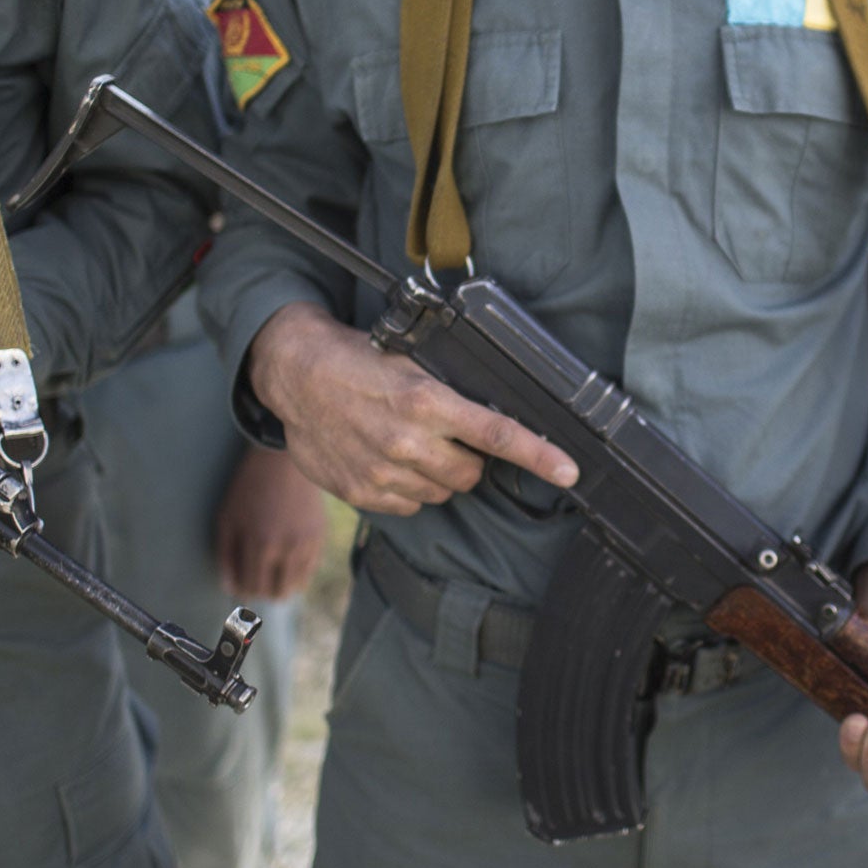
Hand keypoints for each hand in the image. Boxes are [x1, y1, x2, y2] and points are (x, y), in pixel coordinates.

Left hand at [216, 444, 329, 598]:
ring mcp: (307, 544)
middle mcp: (287, 548)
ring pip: (295, 586)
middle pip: (275, 593)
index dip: (243, 591)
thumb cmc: (249, 488)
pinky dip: (296, 572)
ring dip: (280, 585)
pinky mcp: (320, 537)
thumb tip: (230, 587)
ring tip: (270, 574)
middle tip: (255, 581)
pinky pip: (309, 570)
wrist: (283, 462)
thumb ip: (225, 556)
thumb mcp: (227, 518)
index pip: (252, 588)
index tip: (240, 584)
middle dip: (262, 592)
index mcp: (260, 544)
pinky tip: (286, 561)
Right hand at [246, 301, 577, 514]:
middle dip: (469, 457)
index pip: (497, 434)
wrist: (297, 375)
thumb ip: (452, 393)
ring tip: (409, 442)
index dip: (540, 455)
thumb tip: (495, 416)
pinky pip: (409, 506)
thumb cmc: (359, 361)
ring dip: (438, 473)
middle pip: (472, 473)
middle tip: (445, 434)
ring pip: (442, 492)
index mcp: (427, 402)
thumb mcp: (411, 362)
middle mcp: (407, 442)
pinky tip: (387, 459)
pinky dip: (408, 488)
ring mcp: (383, 473)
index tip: (570, 471)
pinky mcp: (362, 493)